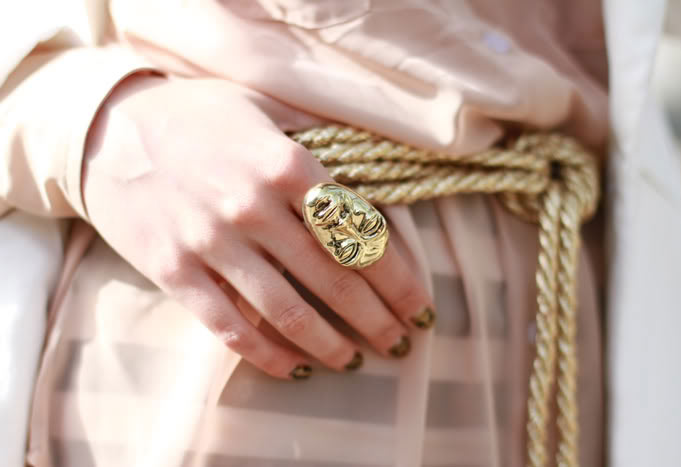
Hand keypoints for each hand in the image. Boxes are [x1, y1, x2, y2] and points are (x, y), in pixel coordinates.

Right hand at [83, 75, 434, 378]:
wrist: (106, 128)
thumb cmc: (196, 116)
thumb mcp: (263, 107)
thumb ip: (318, 136)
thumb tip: (377, 160)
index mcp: (285, 163)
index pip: (358, 231)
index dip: (396, 275)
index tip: (417, 302)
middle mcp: (253, 206)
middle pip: (332, 277)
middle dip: (374, 317)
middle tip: (398, 340)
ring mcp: (211, 242)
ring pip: (287, 310)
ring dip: (328, 342)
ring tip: (354, 359)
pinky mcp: (175, 270)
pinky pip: (229, 326)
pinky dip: (266, 354)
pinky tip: (293, 368)